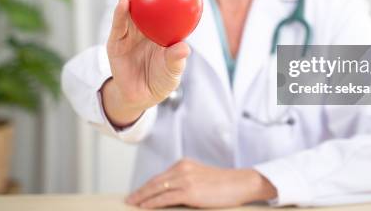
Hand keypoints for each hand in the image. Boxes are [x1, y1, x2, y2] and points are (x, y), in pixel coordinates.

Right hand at [103, 0, 190, 125]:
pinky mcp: (115, 42)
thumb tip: (184, 48)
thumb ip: (176, 60)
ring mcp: (128, 31)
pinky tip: (123, 2)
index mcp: (161, 25)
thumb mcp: (172, 72)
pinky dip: (120, 13)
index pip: (165, 0)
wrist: (140, 97)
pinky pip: (118, 25)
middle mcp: (144, 23)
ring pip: (128, 4)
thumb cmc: (160, 80)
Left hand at [125, 158, 276, 208]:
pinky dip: (152, 202)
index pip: (160, 176)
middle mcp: (182, 169)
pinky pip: (165, 197)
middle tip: (129, 199)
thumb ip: (186, 182)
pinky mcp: (190, 191)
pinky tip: (144, 207)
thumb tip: (171, 195)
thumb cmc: (225, 184)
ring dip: (142, 197)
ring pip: (157, 189)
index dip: (146, 186)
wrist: (241, 183)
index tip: (137, 193)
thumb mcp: (201, 179)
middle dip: (140, 191)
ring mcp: (186, 179)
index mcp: (184, 165)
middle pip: (155, 181)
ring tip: (132, 204)